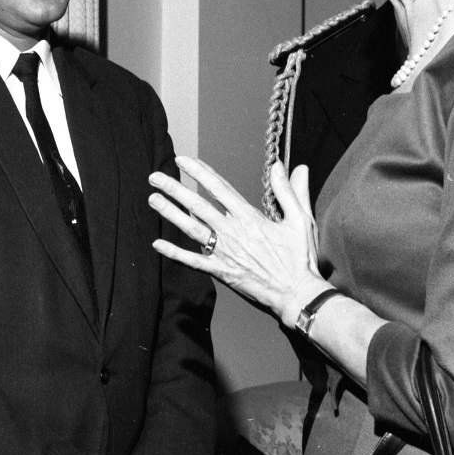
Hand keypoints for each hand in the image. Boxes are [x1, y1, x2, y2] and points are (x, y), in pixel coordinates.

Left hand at [149, 157, 331, 326]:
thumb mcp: (300, 219)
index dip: (198, 172)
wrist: (296, 294)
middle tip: (154, 177)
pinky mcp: (221, 272)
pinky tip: (158, 245)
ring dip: (170, 214)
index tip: (182, 160)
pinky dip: (175, 253)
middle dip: (174, 189)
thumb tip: (280, 165)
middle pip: (197, 206)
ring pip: (191, 229)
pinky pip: (193, 262)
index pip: (218, 188)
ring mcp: (224, 253)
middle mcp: (232, 232)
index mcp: (249, 217)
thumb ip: (289, 191)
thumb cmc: (300, 257)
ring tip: (152, 200)